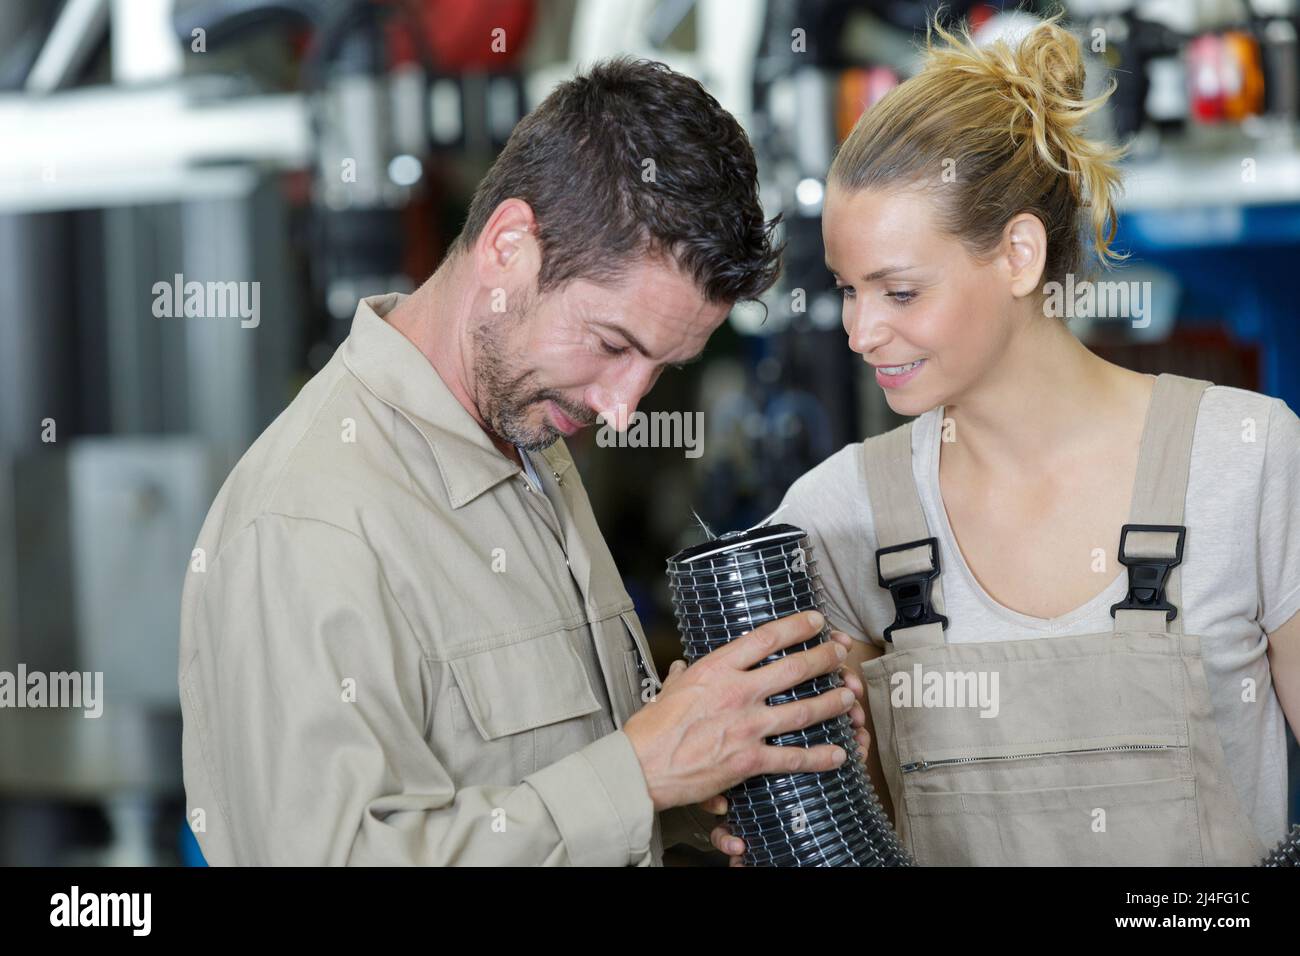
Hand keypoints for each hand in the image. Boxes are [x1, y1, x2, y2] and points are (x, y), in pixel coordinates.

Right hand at [623, 611, 855, 811]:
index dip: (797, 626)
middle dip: (824, 659)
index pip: (766, 638)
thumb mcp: (668, 689)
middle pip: (794, 669)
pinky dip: (819, 757)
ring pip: (803, 710)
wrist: (641, 767)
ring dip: (831, 703)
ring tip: (848, 696)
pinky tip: (838, 754)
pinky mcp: (749, 760)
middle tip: (840, 653)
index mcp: (717, 669)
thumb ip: (683, 676)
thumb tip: (684, 668)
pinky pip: (793, 757)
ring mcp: (747, 726)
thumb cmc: (650, 729)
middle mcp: (738, 693)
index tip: (816, 620)